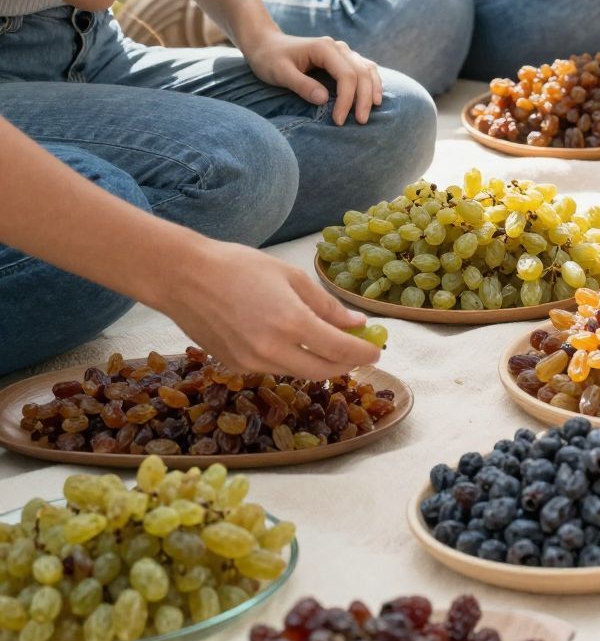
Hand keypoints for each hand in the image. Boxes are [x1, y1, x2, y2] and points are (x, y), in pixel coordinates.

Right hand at [161, 244, 382, 378]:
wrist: (183, 278)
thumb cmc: (238, 267)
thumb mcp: (290, 277)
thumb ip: (325, 305)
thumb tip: (356, 324)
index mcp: (291, 323)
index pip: (339, 350)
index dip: (363, 353)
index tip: (376, 351)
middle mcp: (272, 350)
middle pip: (322, 371)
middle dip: (345, 365)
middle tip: (357, 353)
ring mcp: (251, 362)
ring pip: (297, 373)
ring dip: (318, 364)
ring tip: (328, 345)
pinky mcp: (234, 367)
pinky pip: (273, 369)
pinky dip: (290, 361)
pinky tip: (291, 344)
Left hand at [243, 28, 382, 124]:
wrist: (266, 44)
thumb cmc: (269, 58)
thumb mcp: (280, 73)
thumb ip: (301, 85)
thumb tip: (324, 99)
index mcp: (324, 48)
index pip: (347, 75)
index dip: (347, 99)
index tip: (338, 121)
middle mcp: (338, 47)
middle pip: (362, 73)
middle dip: (364, 99)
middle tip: (360, 122)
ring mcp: (342, 51)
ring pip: (368, 69)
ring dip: (372, 90)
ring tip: (371, 111)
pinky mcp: (342, 58)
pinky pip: (364, 68)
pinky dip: (372, 83)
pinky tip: (373, 97)